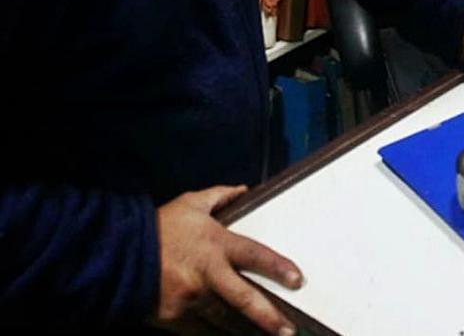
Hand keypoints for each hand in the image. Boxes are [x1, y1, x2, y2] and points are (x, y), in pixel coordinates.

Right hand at [153, 185, 302, 335]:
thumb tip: (243, 189)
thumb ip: (220, 196)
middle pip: (243, 299)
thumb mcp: (191, 203)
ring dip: (245, 330)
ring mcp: (191, 299)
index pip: (254, 255)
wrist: (119, 256)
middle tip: (289, 332)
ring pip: (225, 320)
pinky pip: (203, 331)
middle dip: (268, 317)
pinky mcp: (176, 319)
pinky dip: (218, 334)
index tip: (297, 279)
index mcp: (215, 244)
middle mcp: (207, 274)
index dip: (277, 267)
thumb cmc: (159, 227)